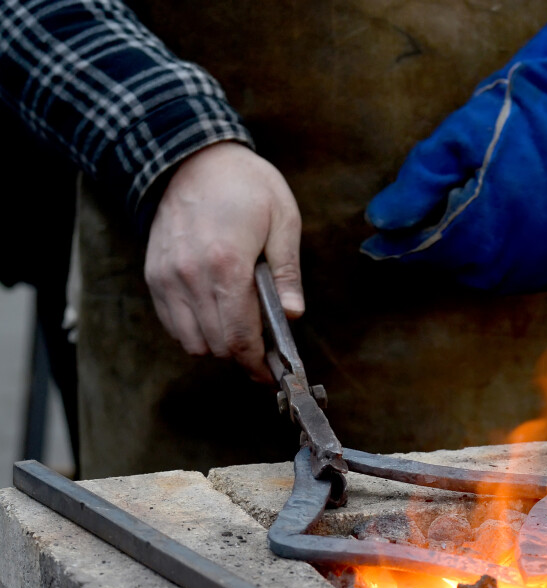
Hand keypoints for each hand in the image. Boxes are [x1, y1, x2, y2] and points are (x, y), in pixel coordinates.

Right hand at [144, 142, 303, 381]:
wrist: (192, 156)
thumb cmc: (246, 185)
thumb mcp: (284, 220)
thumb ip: (287, 273)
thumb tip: (293, 314)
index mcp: (227, 264)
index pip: (240, 336)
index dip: (258, 363)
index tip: (273, 372)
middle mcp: (191, 276)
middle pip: (216, 346)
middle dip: (242, 356)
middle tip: (263, 351)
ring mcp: (167, 277)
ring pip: (191, 342)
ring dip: (217, 345)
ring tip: (240, 329)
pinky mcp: (154, 275)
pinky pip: (172, 324)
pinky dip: (194, 331)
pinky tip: (215, 315)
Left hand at [362, 0, 546, 293]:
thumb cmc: (514, 123)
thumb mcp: (457, 137)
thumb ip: (417, 182)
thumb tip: (379, 222)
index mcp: (488, 224)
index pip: (428, 252)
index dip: (397, 249)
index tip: (373, 244)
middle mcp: (515, 259)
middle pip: (453, 268)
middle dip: (433, 249)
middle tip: (429, 219)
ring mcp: (541, 270)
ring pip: (482, 278)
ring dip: (465, 257)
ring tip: (465, 222)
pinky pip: (514, 278)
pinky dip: (497, 262)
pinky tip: (496, 234)